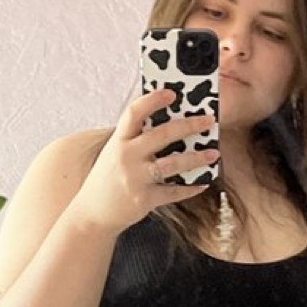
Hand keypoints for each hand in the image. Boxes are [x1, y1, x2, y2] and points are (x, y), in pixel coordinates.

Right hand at [68, 89, 219, 236]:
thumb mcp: (115, 152)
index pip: (134, 113)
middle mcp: (126, 157)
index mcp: (119, 140)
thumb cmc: (108, 178)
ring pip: (172, 164)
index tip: (172, 93)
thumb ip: (135, 137)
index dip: (153, 100)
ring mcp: (135, 178)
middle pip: (161, 135)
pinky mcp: (144, 199)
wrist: (92, 213)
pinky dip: (190, 188)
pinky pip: (173, 192)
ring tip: (214, 153)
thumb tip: (169, 120)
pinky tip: (203, 182)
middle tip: (209, 120)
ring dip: (196, 158)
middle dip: (189, 125)